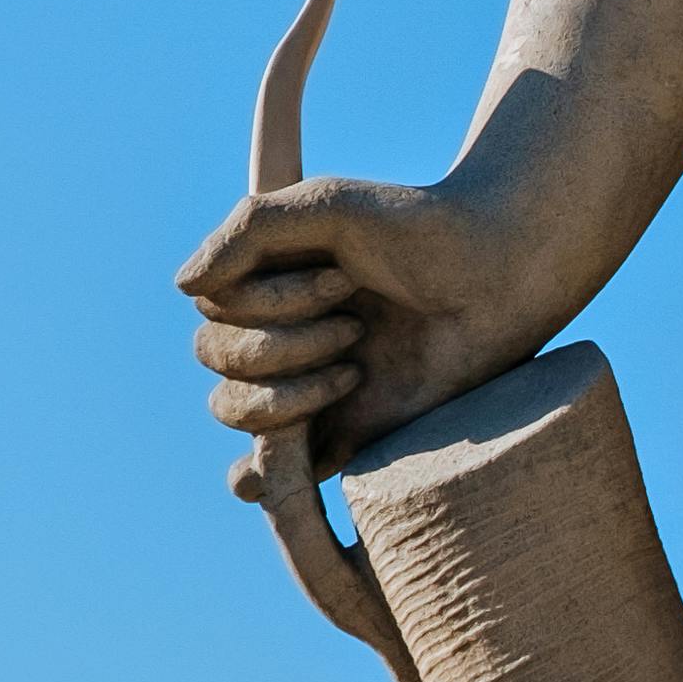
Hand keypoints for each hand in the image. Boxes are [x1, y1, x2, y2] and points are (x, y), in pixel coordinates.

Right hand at [174, 168, 519, 489]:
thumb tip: (182, 288)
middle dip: (281, 343)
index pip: (213, 306)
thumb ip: (248, 231)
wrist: (500, 277)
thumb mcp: (327, 206)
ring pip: (235, 408)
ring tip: (356, 368)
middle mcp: (279, 329)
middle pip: (218, 358)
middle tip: (357, 321)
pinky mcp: (342, 432)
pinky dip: (257, 475)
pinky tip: (260, 474)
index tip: (343, 278)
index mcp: (268, 278)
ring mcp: (306, 383)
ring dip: (284, 393)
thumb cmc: (419, 229)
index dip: (266, 301)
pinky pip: (274, 469)